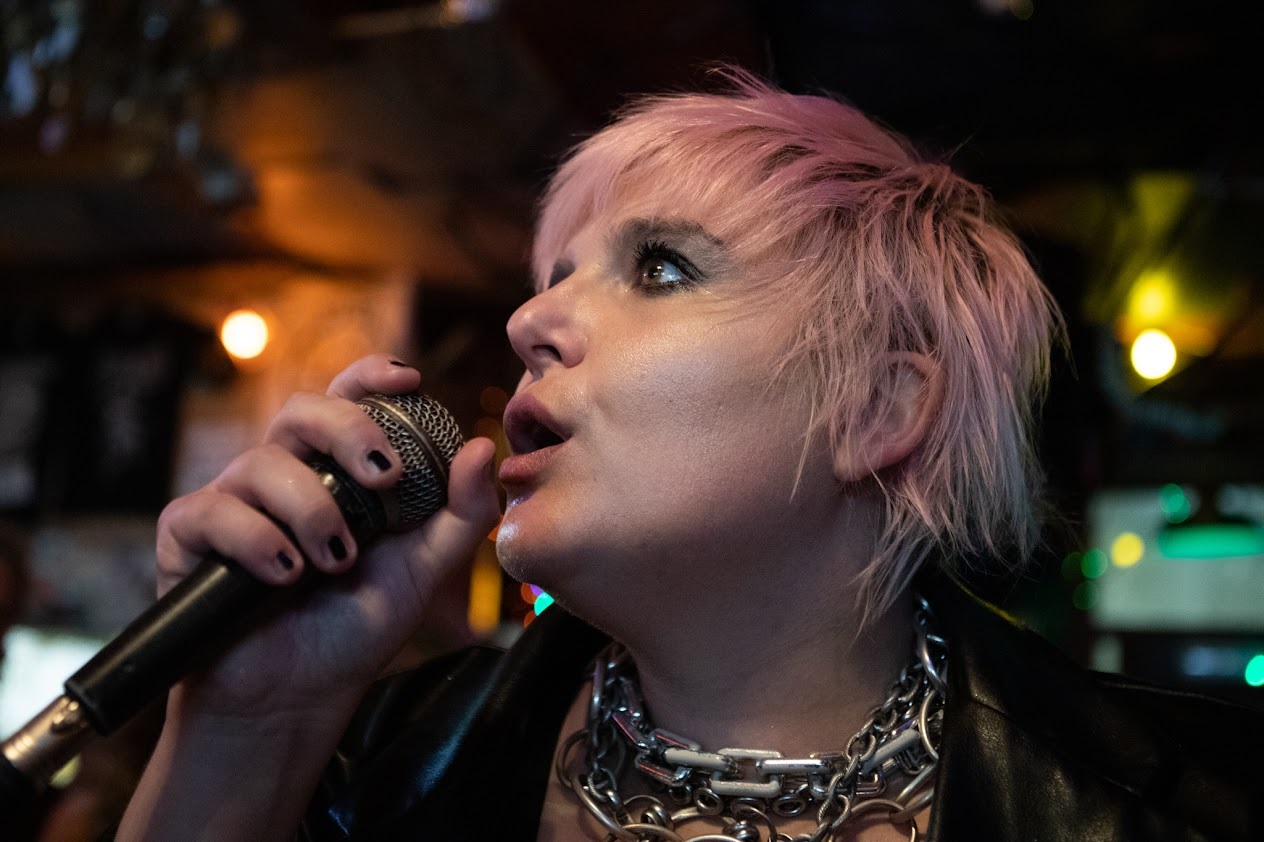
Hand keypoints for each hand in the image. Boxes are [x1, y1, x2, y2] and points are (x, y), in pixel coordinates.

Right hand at [153, 354, 499, 722]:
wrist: (297, 696)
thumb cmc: (355, 625)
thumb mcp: (423, 570)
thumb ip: (459, 514)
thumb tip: (483, 448)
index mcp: (336, 470)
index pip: (345, 400)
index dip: (369, 377)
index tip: (406, 380)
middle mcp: (284, 473)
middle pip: (303, 411)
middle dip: (347, 431)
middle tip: (383, 476)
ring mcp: (234, 500)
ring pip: (262, 463)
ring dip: (310, 511)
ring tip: (334, 562)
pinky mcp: (190, 536)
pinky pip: (214, 511)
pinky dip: (256, 541)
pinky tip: (285, 575)